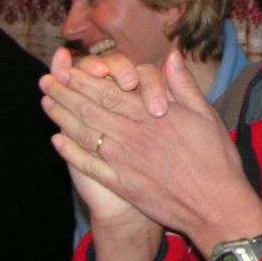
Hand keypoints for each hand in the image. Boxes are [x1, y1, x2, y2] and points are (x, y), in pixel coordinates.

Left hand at [40, 49, 261, 257]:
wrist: (215, 204)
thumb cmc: (215, 158)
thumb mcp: (205, 114)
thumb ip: (183, 85)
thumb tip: (171, 56)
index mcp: (151, 116)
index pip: (109, 91)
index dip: (84, 80)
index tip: (66, 69)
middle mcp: (132, 135)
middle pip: (91, 108)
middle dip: (66, 93)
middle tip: (46, 81)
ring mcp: (123, 161)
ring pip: (85, 133)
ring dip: (62, 117)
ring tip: (46, 103)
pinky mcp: (121, 184)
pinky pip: (89, 166)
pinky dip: (70, 153)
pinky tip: (57, 142)